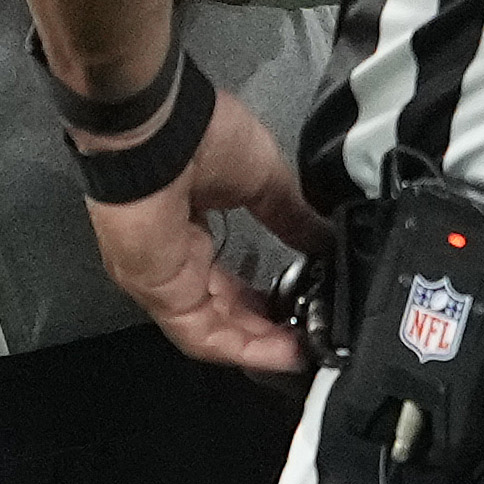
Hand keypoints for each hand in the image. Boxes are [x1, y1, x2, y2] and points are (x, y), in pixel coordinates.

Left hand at [82, 80, 322, 374]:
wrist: (158, 130)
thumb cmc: (199, 134)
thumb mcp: (264, 179)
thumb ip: (291, 216)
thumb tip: (324, 238)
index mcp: (190, 226)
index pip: (228, 278)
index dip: (265, 299)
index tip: (300, 307)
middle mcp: (172, 258)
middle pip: (221, 309)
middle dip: (264, 328)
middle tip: (304, 338)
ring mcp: (160, 277)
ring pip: (213, 329)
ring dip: (258, 346)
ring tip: (300, 353)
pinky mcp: (159, 292)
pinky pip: (203, 334)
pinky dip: (243, 348)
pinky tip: (282, 352)